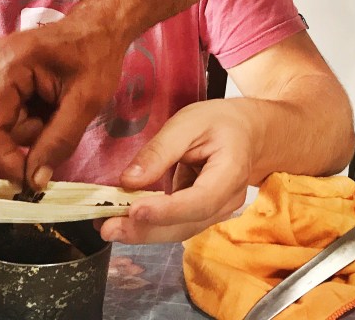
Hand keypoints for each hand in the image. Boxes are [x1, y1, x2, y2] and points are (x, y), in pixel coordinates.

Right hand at [0, 17, 127, 188]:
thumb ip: (59, 141)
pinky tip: (49, 99)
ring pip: (3, 122)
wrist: (99, 26)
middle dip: (30, 134)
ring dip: (33, 125)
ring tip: (59, 104)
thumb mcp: (87, 101)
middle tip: (62, 118)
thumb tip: (34, 181)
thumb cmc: (97, 56)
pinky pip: (7, 111)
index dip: (4, 158)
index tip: (27, 181)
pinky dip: (30, 115)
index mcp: (9, 64)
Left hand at [100, 101, 253, 243]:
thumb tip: (128, 180)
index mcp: (231, 171)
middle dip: (146, 229)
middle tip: (108, 228)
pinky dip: (150, 226)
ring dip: (143, 232)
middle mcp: (228, 200)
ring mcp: (217, 212)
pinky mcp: (202, 215)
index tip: (134, 210)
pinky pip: (177, 225)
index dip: (167, 210)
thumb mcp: (189, 122)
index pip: (200, 200)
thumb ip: (160, 150)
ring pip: (180, 230)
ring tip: (108, 227)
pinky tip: (123, 221)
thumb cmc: (219, 122)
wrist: (246, 132)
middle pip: (187, 224)